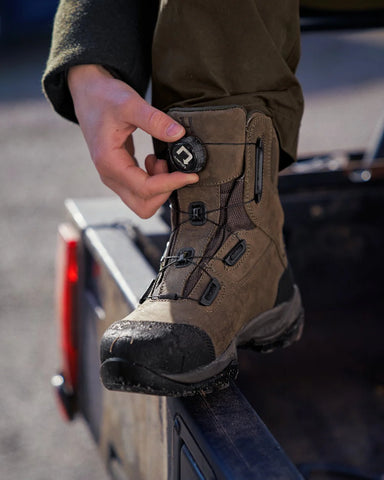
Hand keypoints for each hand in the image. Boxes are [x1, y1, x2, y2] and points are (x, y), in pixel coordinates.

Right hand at [68, 64, 197, 217]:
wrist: (88, 94)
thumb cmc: (104, 98)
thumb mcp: (130, 103)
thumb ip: (154, 119)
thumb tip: (178, 134)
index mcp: (110, 163)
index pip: (146, 189)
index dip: (171, 184)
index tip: (191, 174)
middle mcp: (110, 176)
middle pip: (143, 206)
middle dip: (164, 192)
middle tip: (172, 167)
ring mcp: (114, 177)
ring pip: (142, 201)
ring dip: (159, 187)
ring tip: (162, 161)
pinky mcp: (120, 174)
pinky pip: (140, 190)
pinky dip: (154, 182)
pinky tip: (155, 161)